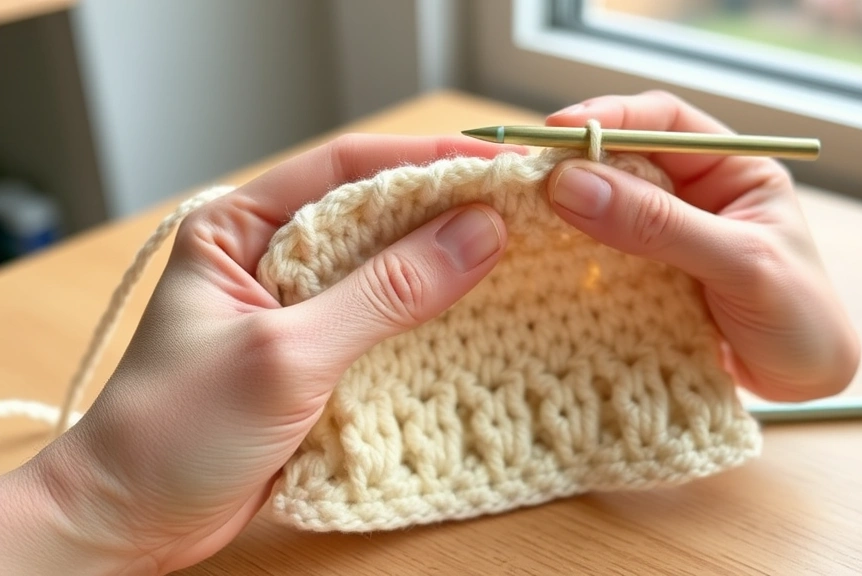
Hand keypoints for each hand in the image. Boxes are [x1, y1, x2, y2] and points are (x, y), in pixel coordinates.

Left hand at [2, 134, 518, 573]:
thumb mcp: (286, 354)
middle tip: (523, 212)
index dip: (424, 161)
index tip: (496, 168)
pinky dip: (430, 321)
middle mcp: (271, 255)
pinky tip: (477, 318)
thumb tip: (477, 233)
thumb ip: (383, 293)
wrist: (131, 523)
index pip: (346, 169)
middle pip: (374, 215)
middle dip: (446, 213)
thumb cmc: (174, 431)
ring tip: (518, 259)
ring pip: (386, 270)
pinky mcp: (317, 357)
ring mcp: (297, 308)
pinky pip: (385, 324)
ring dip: (445, 267)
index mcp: (241, 226)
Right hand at [545, 91, 859, 401]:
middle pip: (623, 159)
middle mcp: (694, 194)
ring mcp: (667, 236)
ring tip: (520, 214)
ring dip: (566, 209)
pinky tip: (542, 256)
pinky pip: (601, 253)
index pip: (663, 121)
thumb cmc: (800, 318)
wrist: (809, 385)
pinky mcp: (647, 277)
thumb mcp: (738, 264)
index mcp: (731, 169)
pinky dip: (571, 252)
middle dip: (575, 164)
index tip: (555, 133)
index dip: (610, 118)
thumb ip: (660, 225)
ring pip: (605, 206)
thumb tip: (573, 185)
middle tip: (523, 178)